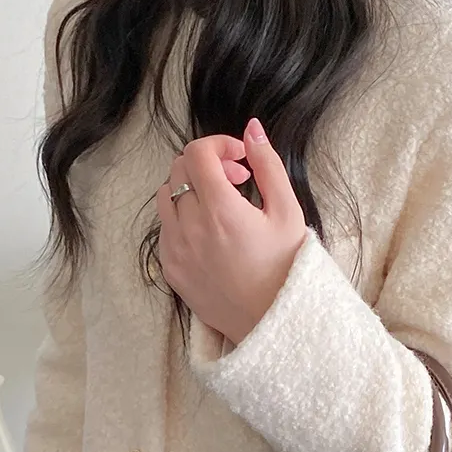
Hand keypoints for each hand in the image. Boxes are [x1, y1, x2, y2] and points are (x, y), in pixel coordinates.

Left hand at [156, 117, 307, 345]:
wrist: (272, 322)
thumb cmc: (286, 269)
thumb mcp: (288, 212)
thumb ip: (268, 165)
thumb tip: (252, 129)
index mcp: (220, 210)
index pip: (198, 153)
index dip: (220, 145)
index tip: (242, 159)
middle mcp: (189, 227)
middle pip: (179, 169)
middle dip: (207, 164)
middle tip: (237, 180)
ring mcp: (175, 249)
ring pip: (165, 196)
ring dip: (190, 188)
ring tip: (220, 204)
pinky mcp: (170, 269)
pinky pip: (164, 228)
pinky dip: (181, 217)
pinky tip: (209, 231)